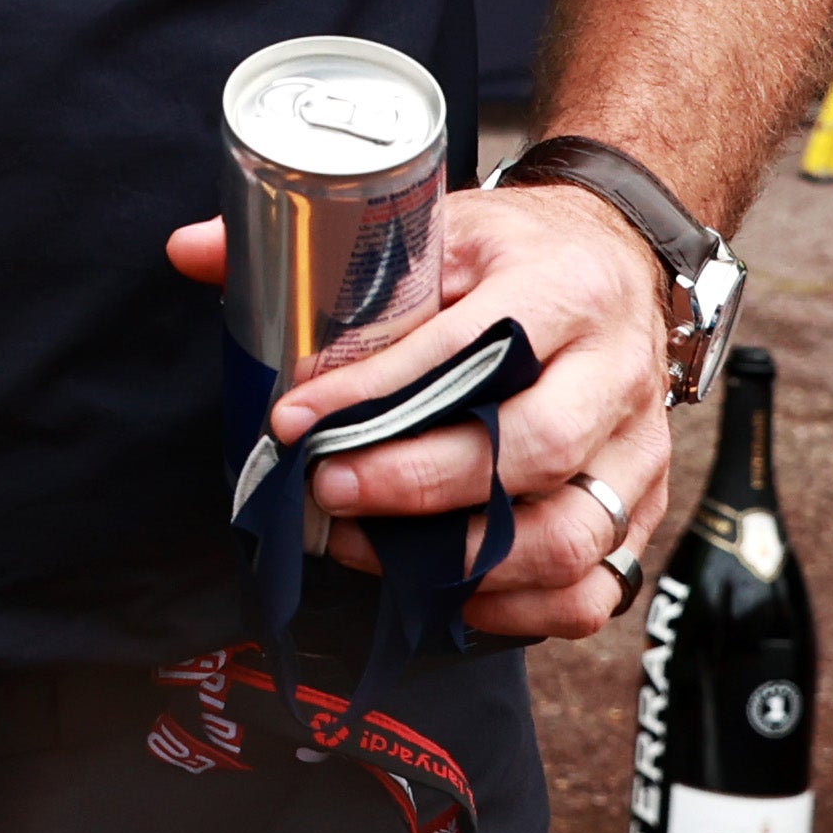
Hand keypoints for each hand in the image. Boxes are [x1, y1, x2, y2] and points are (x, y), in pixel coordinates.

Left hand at [163, 185, 678, 641]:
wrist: (617, 258)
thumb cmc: (512, 252)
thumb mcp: (432, 225)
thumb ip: (318, 246)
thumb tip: (188, 250)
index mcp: (564, 290)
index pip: (475, 350)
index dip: (378, 393)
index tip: (294, 419)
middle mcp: (616, 374)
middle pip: (531, 451)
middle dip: (416, 484)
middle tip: (326, 490)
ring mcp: (639, 451)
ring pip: (569, 536)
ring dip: (460, 561)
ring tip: (365, 547)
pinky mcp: (644, 507)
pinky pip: (594, 589)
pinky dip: (518, 608)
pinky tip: (446, 592)